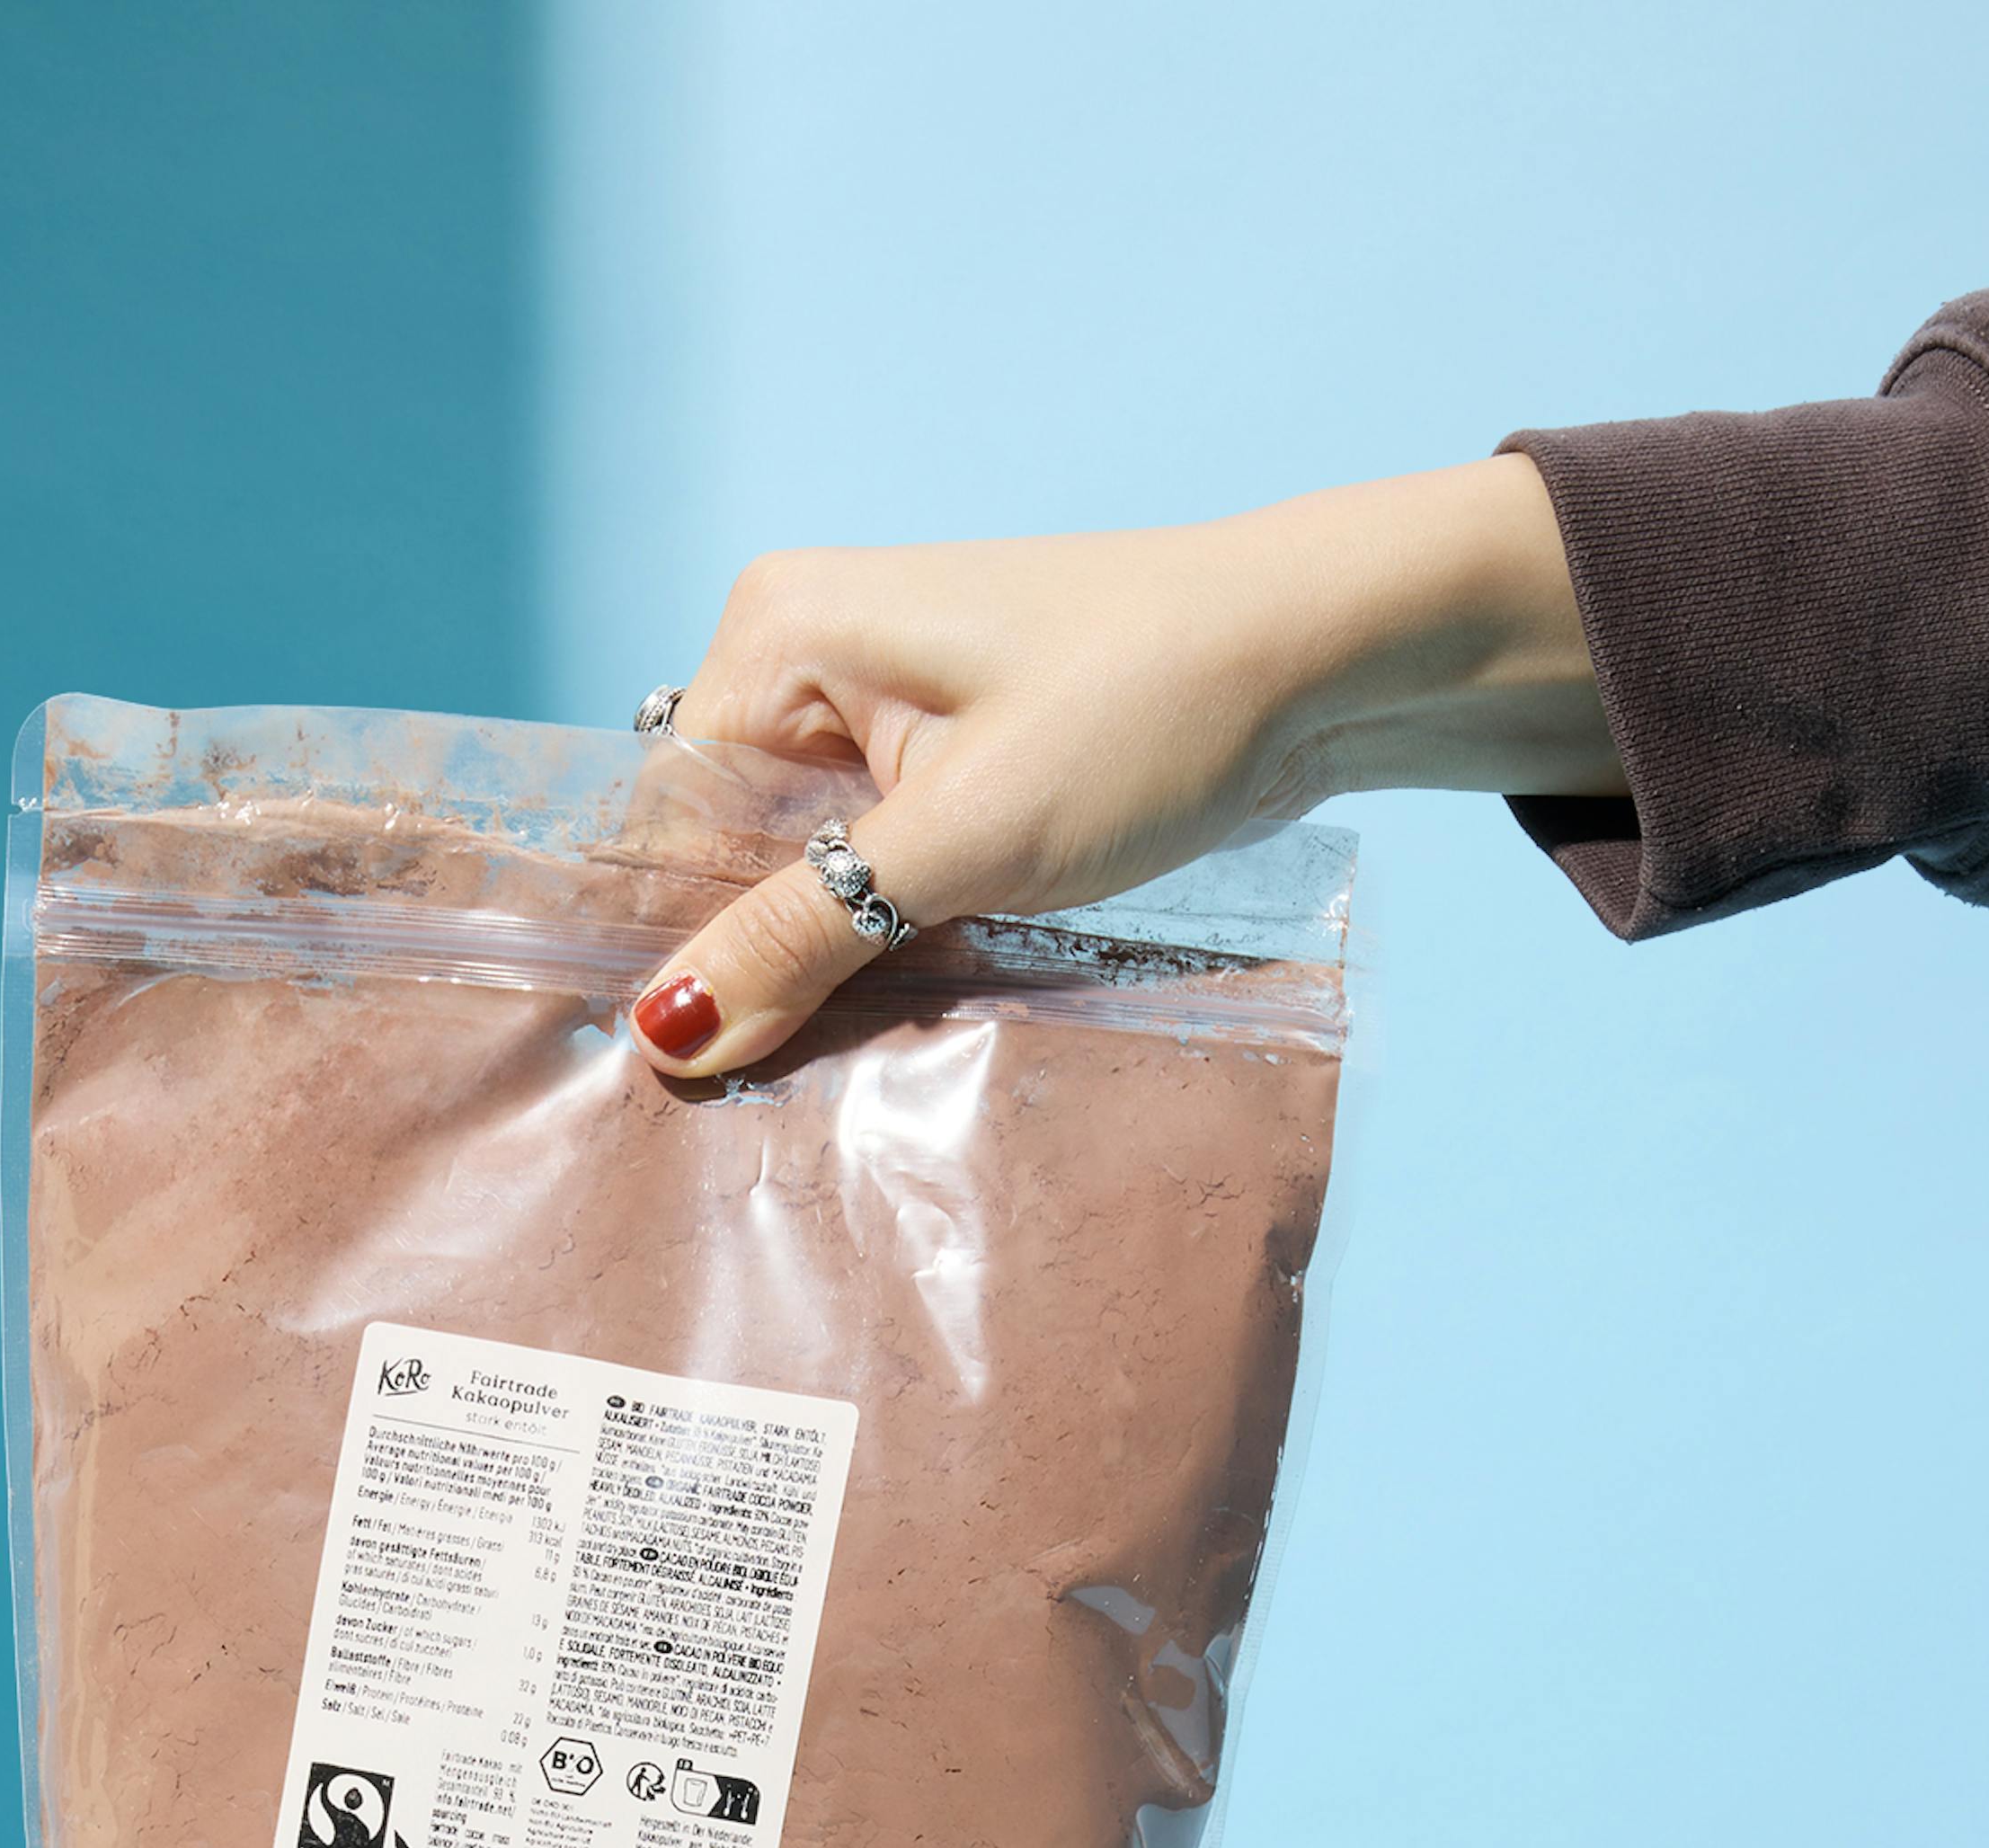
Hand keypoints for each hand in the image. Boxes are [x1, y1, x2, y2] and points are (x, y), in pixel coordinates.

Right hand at [629, 455, 1622, 1073]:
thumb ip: (804, 938)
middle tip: (805, 1072)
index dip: (689, 951)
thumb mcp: (966, 843)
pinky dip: (893, 933)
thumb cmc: (1153, 711)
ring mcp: (873, 701)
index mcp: (776, 632)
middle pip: (722, 851)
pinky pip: (870, 864)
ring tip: (877, 1030)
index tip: (715, 1073)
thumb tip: (666, 1037)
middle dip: (763, 960)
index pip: (664, 827)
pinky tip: (924, 987)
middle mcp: (804, 651)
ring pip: (800, 870)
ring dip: (836, 959)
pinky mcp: (941, 751)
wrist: (1323, 656)